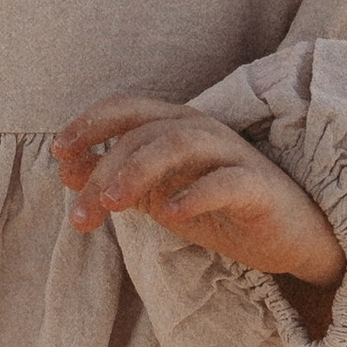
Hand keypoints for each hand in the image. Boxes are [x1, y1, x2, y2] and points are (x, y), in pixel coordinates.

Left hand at [55, 96, 344, 291]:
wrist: (288, 237)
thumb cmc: (220, 208)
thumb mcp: (158, 195)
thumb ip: (118, 179)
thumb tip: (67, 167)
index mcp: (175, 126)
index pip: (126, 110)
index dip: (90, 124)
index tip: (59, 152)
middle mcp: (202, 130)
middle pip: (143, 132)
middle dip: (105, 169)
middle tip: (80, 214)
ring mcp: (233, 154)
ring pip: (180, 144)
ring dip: (139, 170)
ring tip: (112, 203)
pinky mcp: (258, 187)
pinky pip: (226, 181)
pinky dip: (195, 193)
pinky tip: (169, 214)